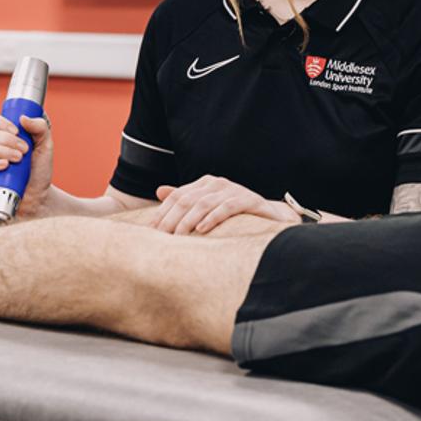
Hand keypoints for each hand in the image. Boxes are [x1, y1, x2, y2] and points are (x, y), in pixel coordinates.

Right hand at [0, 112, 53, 217]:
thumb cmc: (39, 170)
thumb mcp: (46, 145)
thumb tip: (23, 118)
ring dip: (2, 151)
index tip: (17, 130)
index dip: (1, 122)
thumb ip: (40, 127)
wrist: (39, 195)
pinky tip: (5, 165)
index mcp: (2, 135)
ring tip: (19, 160)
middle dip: (7, 140)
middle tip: (24, 149)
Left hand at [152, 176, 299, 234]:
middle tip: (160, 237)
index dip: (162, 213)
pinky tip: (202, 229)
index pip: (177, 196)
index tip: (149, 231)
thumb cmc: (235, 214)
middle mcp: (217, 183)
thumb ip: (186, 198)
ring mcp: (233, 190)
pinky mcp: (248, 200)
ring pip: (203, 204)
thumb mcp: (208, 206)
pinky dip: (213, 218)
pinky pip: (226, 207)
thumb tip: (159, 191)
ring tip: (178, 236)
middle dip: (171, 219)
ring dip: (188, 221)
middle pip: (187, 200)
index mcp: (205, 183)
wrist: (271, 216)